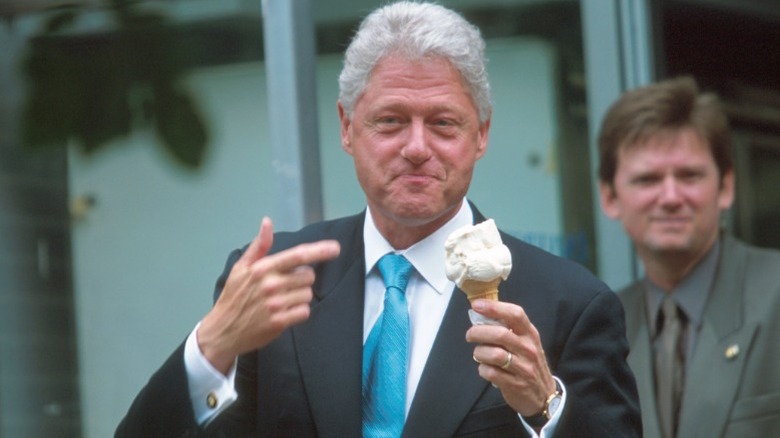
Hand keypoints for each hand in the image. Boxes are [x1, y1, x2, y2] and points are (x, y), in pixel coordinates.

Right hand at [197, 217, 340, 373]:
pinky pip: (304, 311)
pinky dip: (298, 311)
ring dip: (299, 296)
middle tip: (285, 285)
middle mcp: (271, 285)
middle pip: (308, 276)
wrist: (223, 329)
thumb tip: (267, 222)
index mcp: (263, 268)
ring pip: (307, 294)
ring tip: (281, 299)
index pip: (297, 256)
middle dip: (302, 279)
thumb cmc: (234, 296)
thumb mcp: (241, 267)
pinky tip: (284, 311)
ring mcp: (276, 304)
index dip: (319, 250)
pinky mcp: (280, 322)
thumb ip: (259, 245)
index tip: (335, 248)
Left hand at [465, 299, 556, 416]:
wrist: (544, 395)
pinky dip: (482, 369)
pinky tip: (485, 368)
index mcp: (530, 334)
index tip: (476, 305)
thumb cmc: (529, 362)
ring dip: (479, 353)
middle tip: (470, 335)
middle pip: (500, 334)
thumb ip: (509, 329)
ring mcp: (524, 368)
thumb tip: (481, 314)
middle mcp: (528, 349)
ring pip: (494, 354)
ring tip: (479, 354)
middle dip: (478, 332)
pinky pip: (491, 373)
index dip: (494, 308)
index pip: (515, 314)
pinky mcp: (516, 384)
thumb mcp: (526, 342)